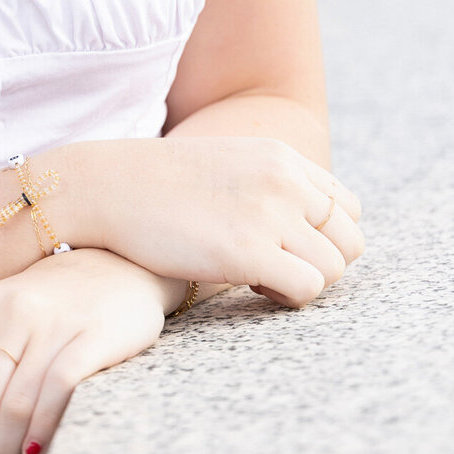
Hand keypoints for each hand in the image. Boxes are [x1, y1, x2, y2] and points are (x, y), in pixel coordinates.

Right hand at [73, 135, 364, 307]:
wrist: (103, 187)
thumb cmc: (157, 186)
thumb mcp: (226, 166)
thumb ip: (269, 185)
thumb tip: (304, 231)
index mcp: (281, 156)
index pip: (347, 208)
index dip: (324, 237)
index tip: (287, 247)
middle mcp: (284, 181)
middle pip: (350, 241)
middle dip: (319, 263)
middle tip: (274, 268)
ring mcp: (269, 214)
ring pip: (332, 269)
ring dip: (301, 282)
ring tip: (256, 275)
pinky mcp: (249, 252)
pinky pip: (306, 289)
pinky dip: (285, 297)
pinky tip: (248, 283)